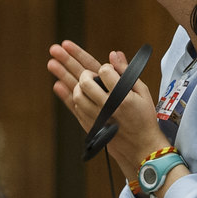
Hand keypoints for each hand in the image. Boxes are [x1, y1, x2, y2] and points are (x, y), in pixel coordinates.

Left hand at [47, 42, 159, 167]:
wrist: (140, 147)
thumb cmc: (143, 118)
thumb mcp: (142, 92)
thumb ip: (127, 72)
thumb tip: (114, 54)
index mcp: (122, 96)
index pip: (104, 72)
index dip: (103, 66)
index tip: (106, 68)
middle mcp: (107, 106)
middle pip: (85, 81)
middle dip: (71, 63)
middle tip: (58, 49)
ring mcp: (96, 116)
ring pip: (76, 93)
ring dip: (64, 77)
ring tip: (53, 63)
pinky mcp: (89, 124)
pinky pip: (73, 108)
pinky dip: (64, 95)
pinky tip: (57, 84)